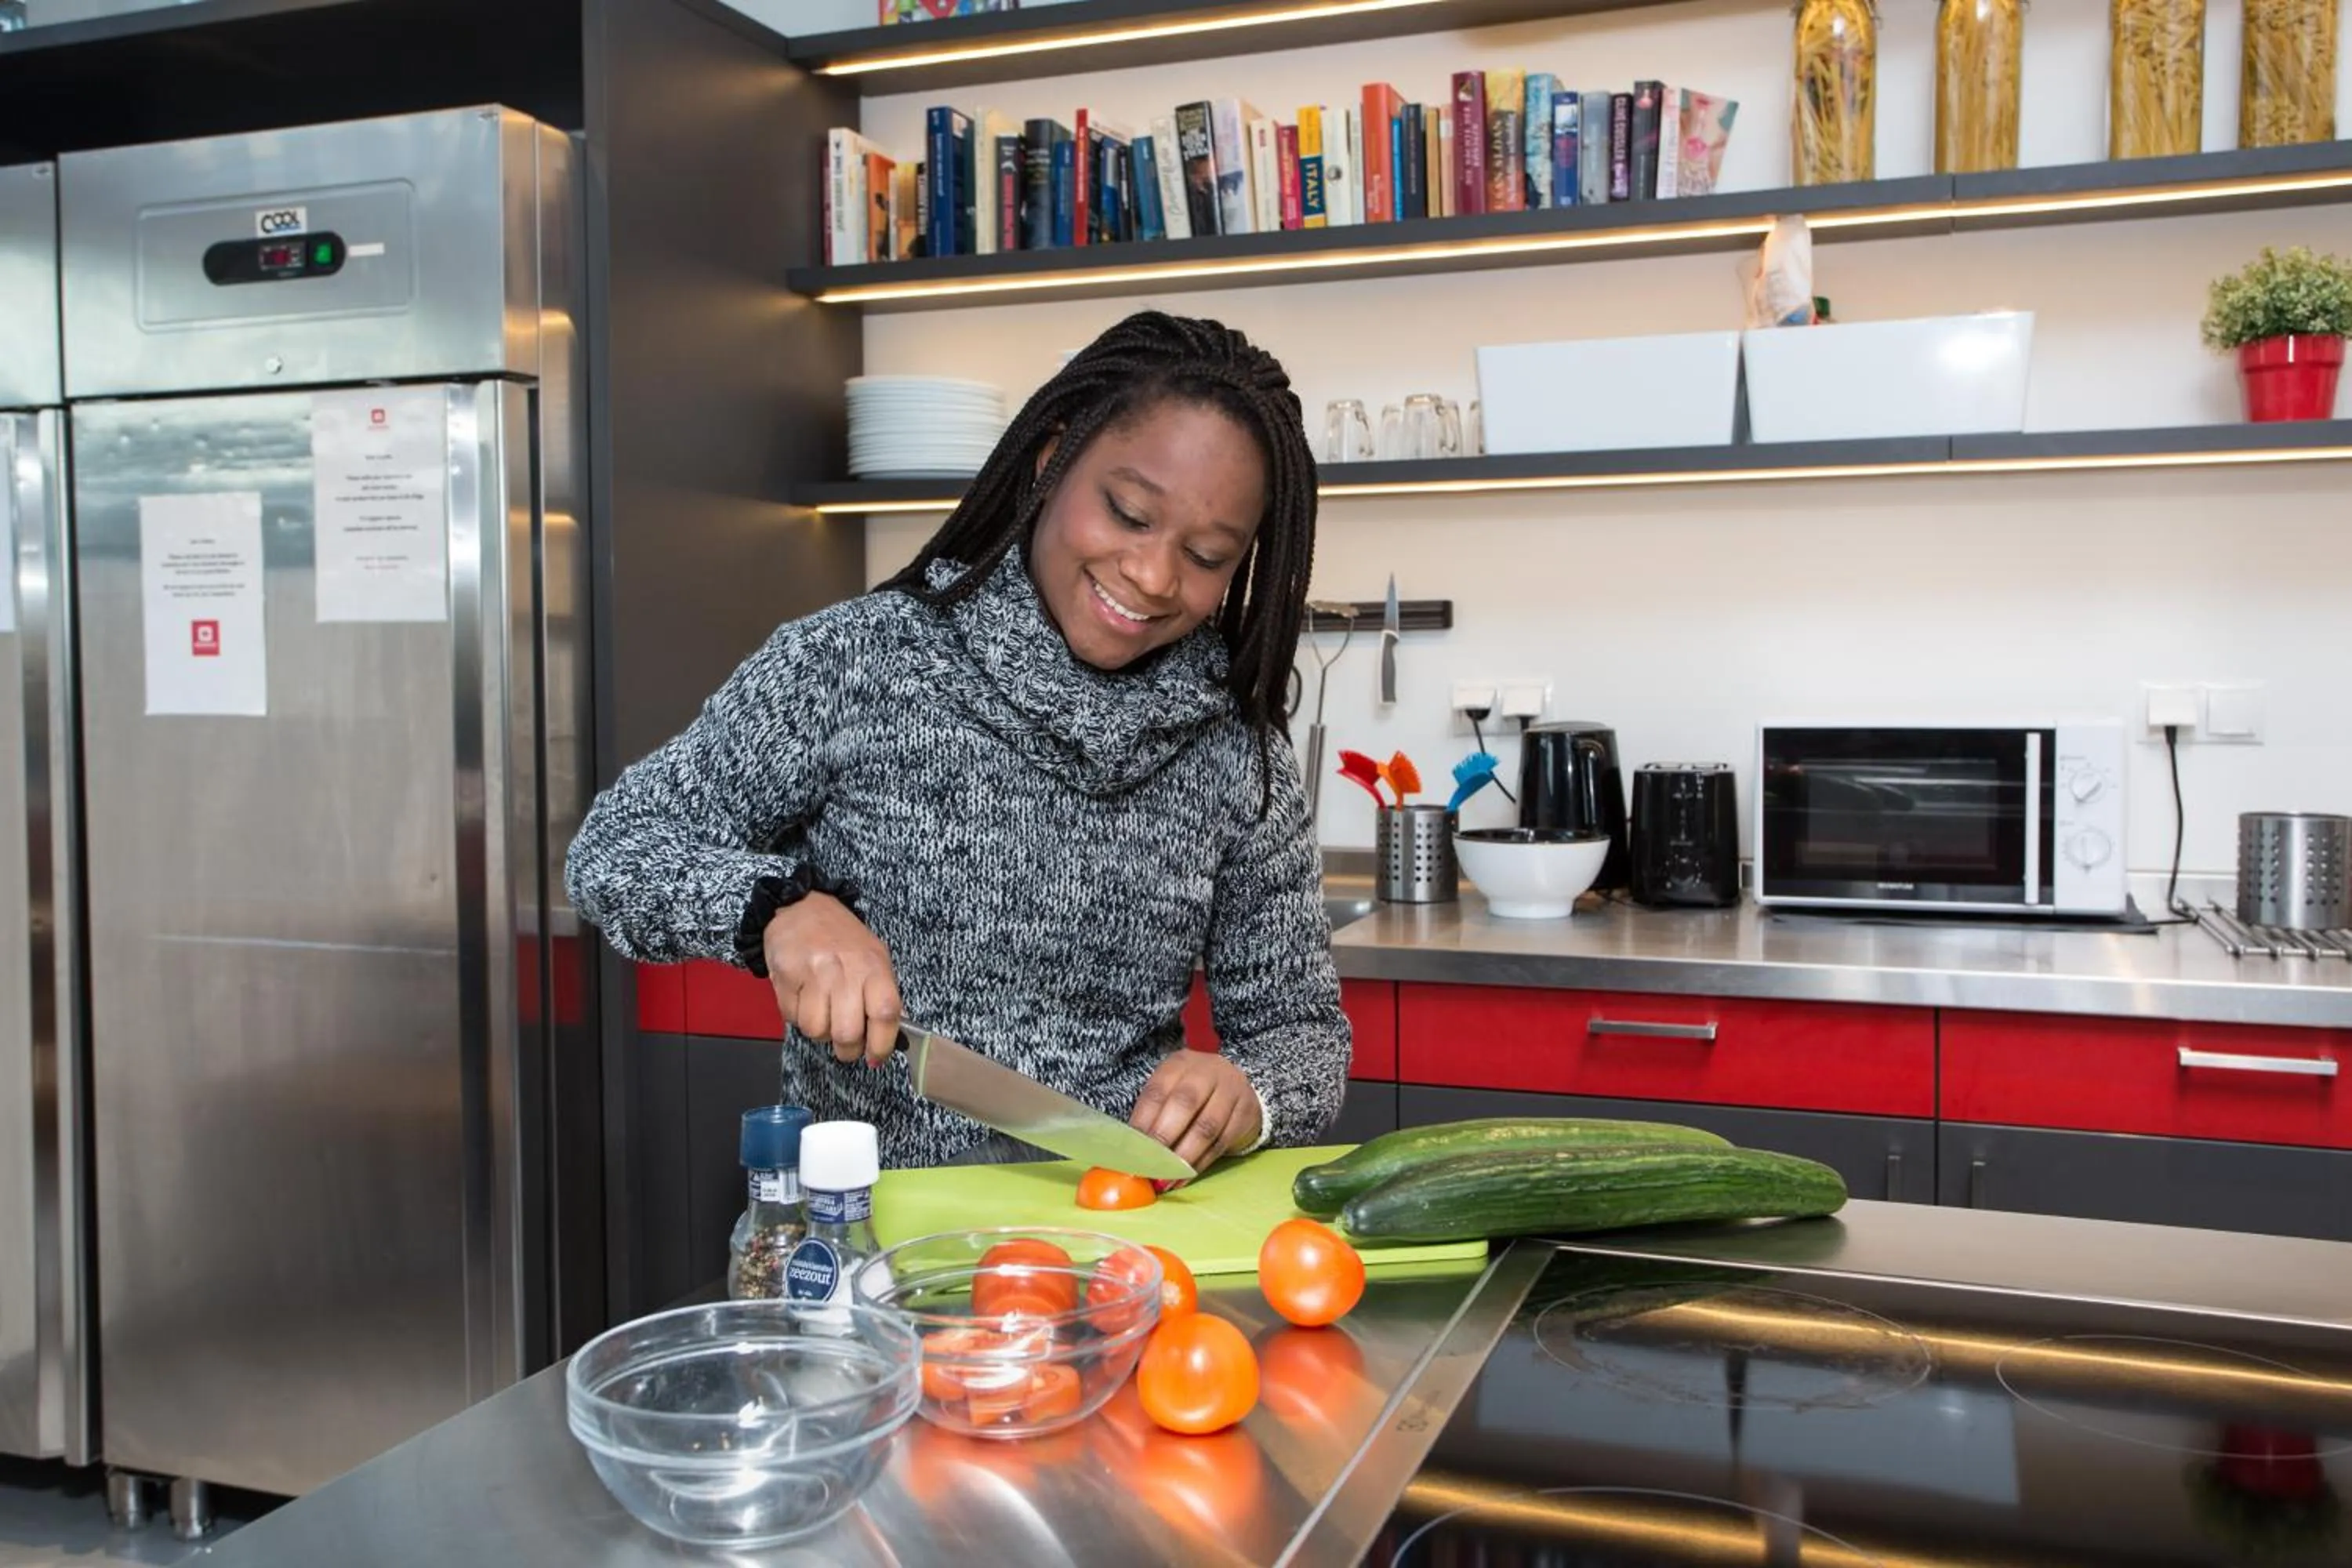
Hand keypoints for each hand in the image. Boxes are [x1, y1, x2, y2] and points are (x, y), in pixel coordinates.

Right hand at [764, 893, 902, 1066]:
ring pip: (817, 1030)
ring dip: (820, 1033)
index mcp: (873, 966)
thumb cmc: (842, 938)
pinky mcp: (786, 976)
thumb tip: (887, 1038)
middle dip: (848, 1050)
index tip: (877, 1057)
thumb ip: (881, 995)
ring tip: (824, 1014)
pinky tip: (804, 999)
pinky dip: (798, 1018)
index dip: (882, 1044)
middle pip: (848, 1032)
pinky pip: (792, 1018)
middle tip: (848, 1047)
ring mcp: (813, 974)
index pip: (885, 1013)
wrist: (800, 906)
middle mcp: (845, 970)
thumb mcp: (873, 957)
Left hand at [1130, 1052, 1262, 1174]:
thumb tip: (1130, 1149)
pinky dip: (1200, 1164)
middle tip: (1148, 1165)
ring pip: (1206, 1128)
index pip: (1157, 1091)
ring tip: (1165, 1180)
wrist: (1238, 1086)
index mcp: (1179, 1065)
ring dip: (1183, 1157)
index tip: (1131, 1150)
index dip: (1142, 1121)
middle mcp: (1207, 1072)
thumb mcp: (1171, 1090)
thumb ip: (1152, 1114)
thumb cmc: (1193, 1093)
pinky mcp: (1245, 1113)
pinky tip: (1185, 1177)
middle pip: (1184, 1104)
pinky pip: (1221, 1143)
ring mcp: (1230, 1091)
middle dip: (1163, 1137)